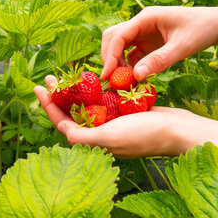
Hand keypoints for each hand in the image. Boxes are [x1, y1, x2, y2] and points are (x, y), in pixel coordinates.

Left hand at [34, 75, 193, 158]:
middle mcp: (101, 133)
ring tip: (67, 75)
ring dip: (76, 90)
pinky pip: (106, 99)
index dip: (49, 106)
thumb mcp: (110, 138)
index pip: (63, 123)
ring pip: (89, 104)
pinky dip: (97, 89)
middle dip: (60, 96)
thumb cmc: (145, 135)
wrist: (177, 129)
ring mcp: (114, 122)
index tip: (39, 88)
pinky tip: (92, 77)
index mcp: (94, 141)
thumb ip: (83, 137)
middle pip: (73, 112)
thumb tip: (61, 131)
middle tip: (50, 77)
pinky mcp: (126, 112)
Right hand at [101, 6, 217, 80]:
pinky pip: (131, 56)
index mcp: (145, 18)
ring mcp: (143, 34)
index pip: (118, 36)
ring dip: (118, 64)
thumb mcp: (182, 47)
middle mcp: (140, 24)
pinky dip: (129, 68)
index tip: (107, 76)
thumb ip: (159, 60)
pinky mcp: (148, 44)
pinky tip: (136, 80)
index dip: (109, 56)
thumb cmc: (202, 30)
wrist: (216, 25)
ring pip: (119, 47)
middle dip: (109, 59)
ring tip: (124, 83)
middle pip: (112, 39)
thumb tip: (136, 76)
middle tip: (111, 81)